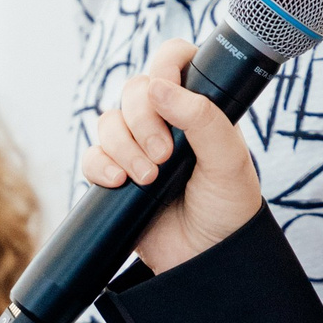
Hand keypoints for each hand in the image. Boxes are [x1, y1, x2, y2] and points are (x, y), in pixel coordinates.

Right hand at [81, 41, 265, 272]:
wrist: (207, 261)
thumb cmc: (229, 209)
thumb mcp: (228, 160)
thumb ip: (202, 118)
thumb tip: (158, 86)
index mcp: (198, 107)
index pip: (173, 61)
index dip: (164, 65)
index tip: (165, 90)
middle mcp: (166, 121)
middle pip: (134, 89)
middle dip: (142, 120)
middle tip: (164, 156)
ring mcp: (138, 148)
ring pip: (109, 121)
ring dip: (124, 147)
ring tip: (148, 177)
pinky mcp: (116, 176)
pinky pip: (93, 156)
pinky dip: (101, 166)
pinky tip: (121, 182)